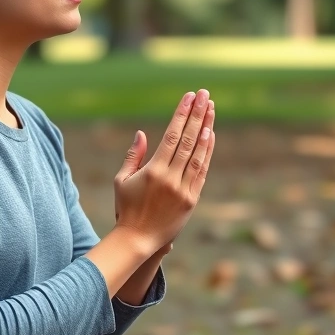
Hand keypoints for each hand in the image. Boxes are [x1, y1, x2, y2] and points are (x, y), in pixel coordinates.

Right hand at [113, 89, 215, 253]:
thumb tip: (142, 133)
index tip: (189, 97)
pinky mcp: (192, 199)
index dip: (182, 114)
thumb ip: (133, 155)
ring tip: (211, 109)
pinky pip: (202, 171)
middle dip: (198, 114)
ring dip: (206, 128)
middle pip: (189, 139)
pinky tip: (210, 135)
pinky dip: (208, 152)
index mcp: (153, 170)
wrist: (138, 240)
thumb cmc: (126, 208)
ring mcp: (184, 189)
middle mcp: (171, 178)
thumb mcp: (122, 180)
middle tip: (205, 94)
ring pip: (199, 153)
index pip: (172, 135)